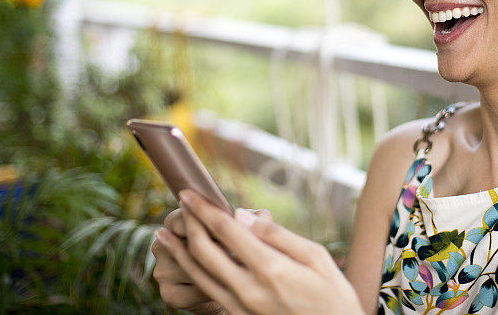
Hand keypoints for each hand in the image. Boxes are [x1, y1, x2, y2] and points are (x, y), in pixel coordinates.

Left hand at [156, 189, 363, 314]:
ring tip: (164, 234)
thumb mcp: (316, 257)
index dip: (204, 209)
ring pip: (198, 275)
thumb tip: (244, 215)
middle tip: (180, 204)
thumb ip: (277, 235)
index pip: (226, 231)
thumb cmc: (332, 295)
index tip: (189, 193)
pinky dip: (191, 273)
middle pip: (204, 251)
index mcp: (271, 269)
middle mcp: (249, 290)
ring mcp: (241, 308)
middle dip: (189, 224)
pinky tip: (186, 261)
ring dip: (179, 251)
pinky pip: (207, 292)